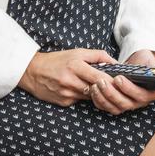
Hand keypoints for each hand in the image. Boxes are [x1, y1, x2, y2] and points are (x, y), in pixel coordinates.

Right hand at [18, 47, 154, 113]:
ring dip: (96, 93)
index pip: (99, 77)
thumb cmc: (58, 60)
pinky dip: (83, 96)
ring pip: (90, 97)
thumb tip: (116, 63)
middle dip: (107, 89)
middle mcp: (71, 81)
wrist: (32, 71)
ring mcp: (67, 94)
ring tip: (98, 86)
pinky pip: (80, 101)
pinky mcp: (64, 102)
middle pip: (97, 89)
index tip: (121, 82)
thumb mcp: (77, 52)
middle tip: (116, 87)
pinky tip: (80, 89)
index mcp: (75, 66)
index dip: (112, 81)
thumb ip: (98, 56)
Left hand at [85, 48, 154, 114]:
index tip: (118, 78)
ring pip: (115, 108)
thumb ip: (153, 65)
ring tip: (96, 84)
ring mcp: (127, 105)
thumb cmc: (143, 61)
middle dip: (113, 93)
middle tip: (103, 80)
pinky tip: (93, 89)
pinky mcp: (115, 106)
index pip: (142, 96)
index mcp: (151, 92)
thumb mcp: (149, 60)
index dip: (129, 89)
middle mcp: (139, 102)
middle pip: (126, 104)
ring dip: (104, 97)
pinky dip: (98, 100)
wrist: (135, 63)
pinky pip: (106, 108)